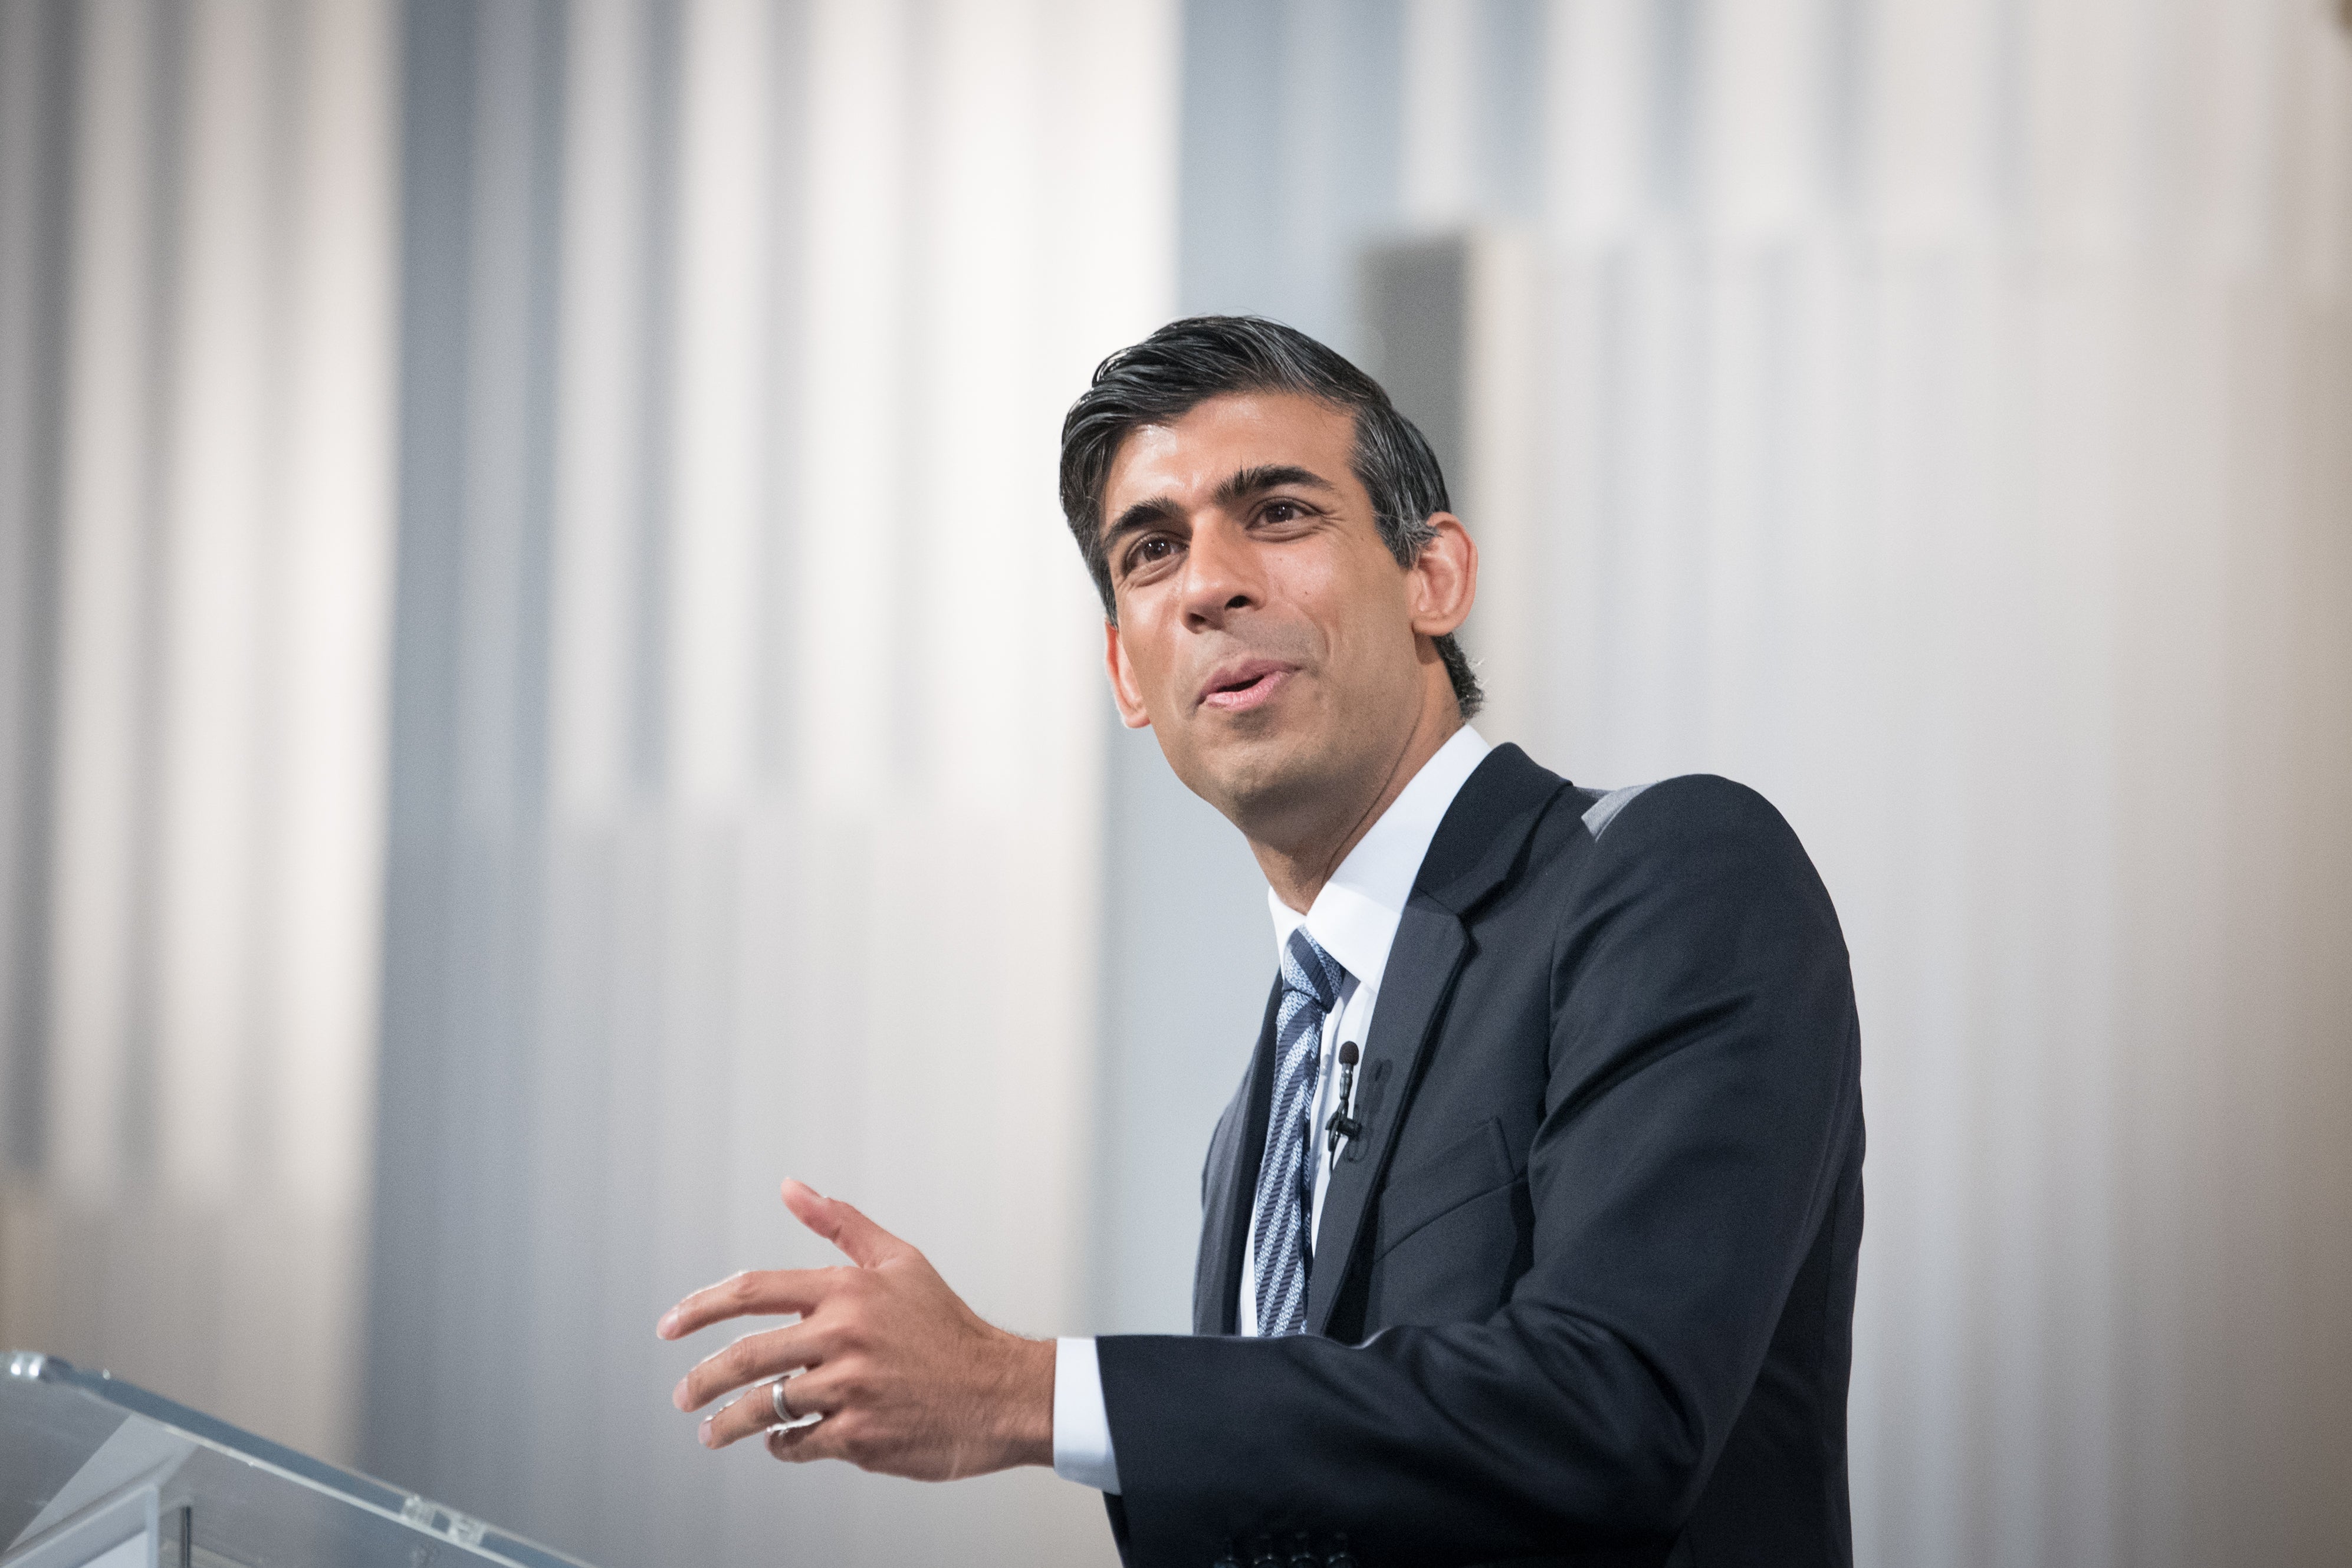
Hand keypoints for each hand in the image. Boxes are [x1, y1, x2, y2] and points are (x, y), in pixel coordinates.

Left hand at [656, 1179, 1054, 1479]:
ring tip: (712, 1432)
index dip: (700, 1308)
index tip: (670, 1325)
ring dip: (728, 1424)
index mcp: (848, 1289)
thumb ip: (840, 1224)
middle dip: (702, 1380)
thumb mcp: (900, 1261)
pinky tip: (781, 1441)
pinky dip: (781, 1445)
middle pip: (745, 1356)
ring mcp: (851, 1389)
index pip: (753, 1290)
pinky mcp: (860, 1436)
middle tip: (683, 1395)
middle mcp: (845, 1335)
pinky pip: (797, 1444)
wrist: (1001, 1392)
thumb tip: (791, 1187)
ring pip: (764, 1406)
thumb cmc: (949, 1327)